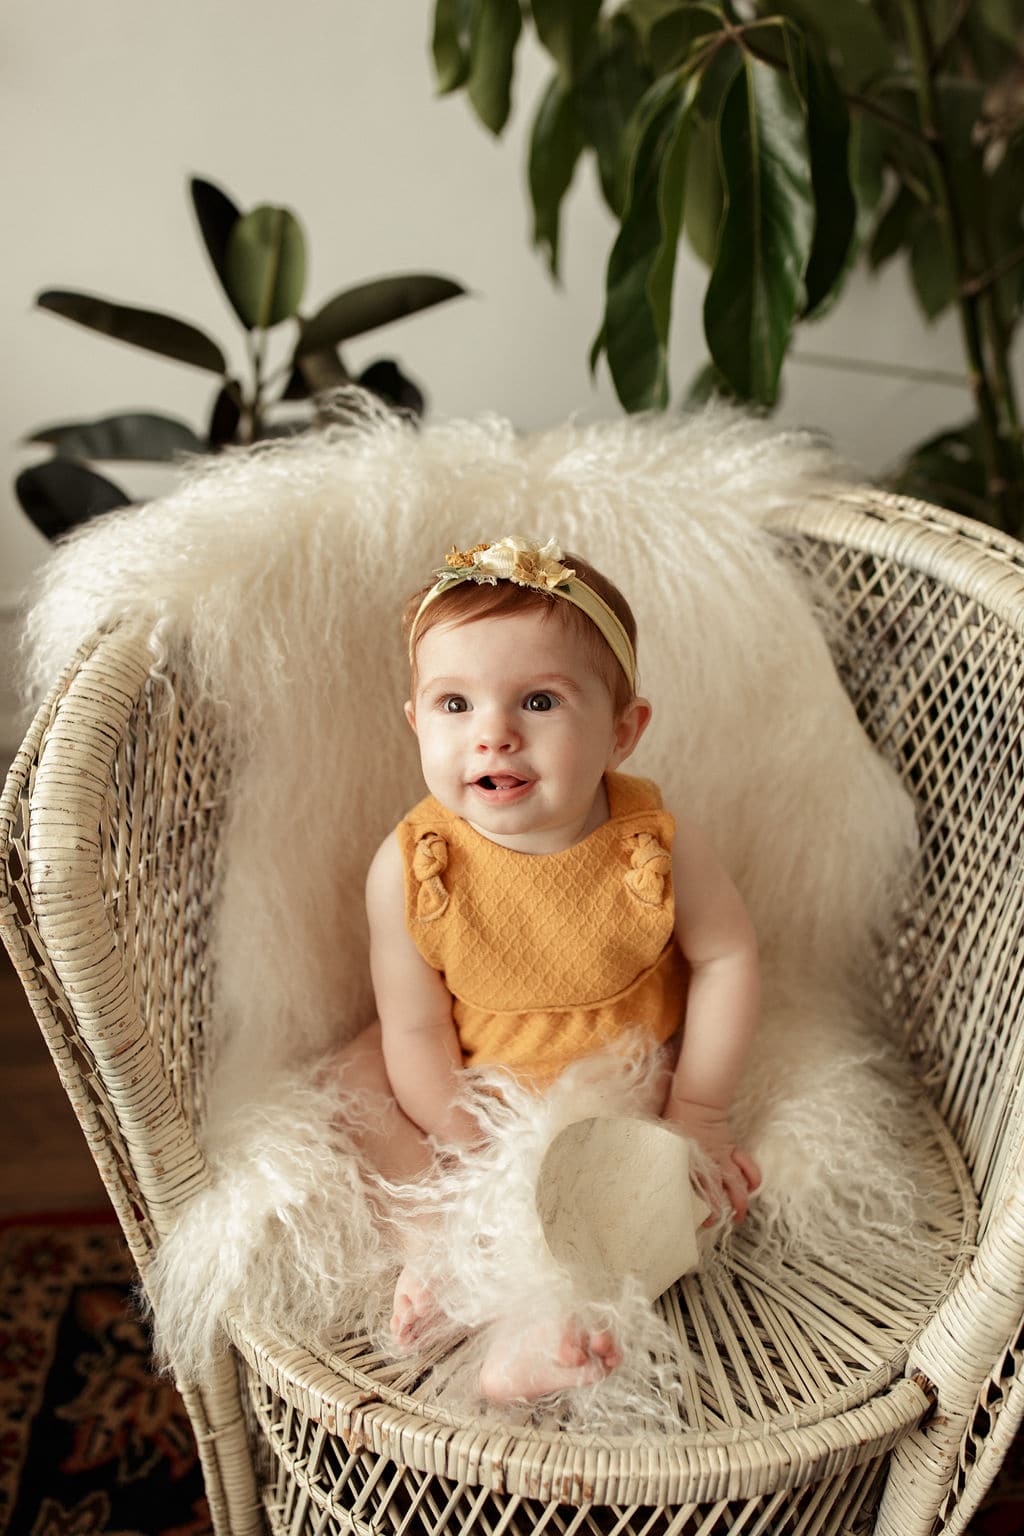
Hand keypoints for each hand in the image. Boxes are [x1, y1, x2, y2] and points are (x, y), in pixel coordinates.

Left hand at [662, 1098, 760, 1222]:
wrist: (696, 1100)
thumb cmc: (678, 1117)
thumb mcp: (666, 1140)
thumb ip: (664, 1156)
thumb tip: (649, 1170)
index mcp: (690, 1163)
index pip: (695, 1192)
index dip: (698, 1208)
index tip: (696, 1219)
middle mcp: (708, 1164)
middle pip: (717, 1194)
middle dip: (718, 1212)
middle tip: (714, 1223)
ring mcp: (723, 1158)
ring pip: (737, 1185)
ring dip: (741, 1201)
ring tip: (740, 1214)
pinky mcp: (731, 1149)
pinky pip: (747, 1166)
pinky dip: (752, 1177)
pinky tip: (751, 1187)